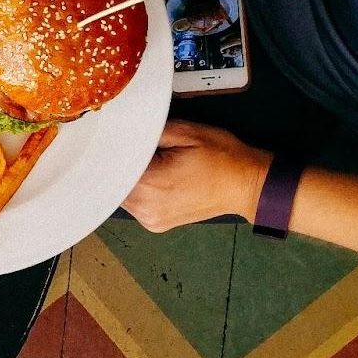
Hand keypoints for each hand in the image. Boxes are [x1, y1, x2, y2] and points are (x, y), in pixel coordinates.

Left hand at [123, 120, 271, 231]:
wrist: (248, 184)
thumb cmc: (222, 158)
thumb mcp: (186, 132)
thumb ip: (149, 132)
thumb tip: (125, 134)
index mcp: (149, 184)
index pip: (110, 168)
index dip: (110, 153)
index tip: (112, 142)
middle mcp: (145, 207)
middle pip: (112, 183)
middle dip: (119, 166)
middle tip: (133, 150)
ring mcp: (149, 219)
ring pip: (121, 195)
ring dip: (127, 180)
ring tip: (149, 165)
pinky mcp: (155, 224)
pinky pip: (134, 205)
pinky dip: (137, 192)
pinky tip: (153, 180)